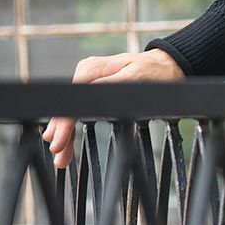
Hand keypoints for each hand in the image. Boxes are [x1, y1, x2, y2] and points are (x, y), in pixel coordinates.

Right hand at [42, 49, 185, 168]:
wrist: (166, 65)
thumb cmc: (154, 73)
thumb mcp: (134, 80)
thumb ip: (110, 89)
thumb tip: (87, 98)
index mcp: (92, 70)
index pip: (72, 102)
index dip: (63, 125)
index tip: (58, 143)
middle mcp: (86, 74)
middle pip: (68, 108)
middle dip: (61, 135)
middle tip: (60, 160)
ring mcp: (88, 81)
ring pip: (72, 111)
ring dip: (65, 134)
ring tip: (62, 158)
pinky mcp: (94, 89)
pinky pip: (80, 109)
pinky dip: (73, 127)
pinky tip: (67, 141)